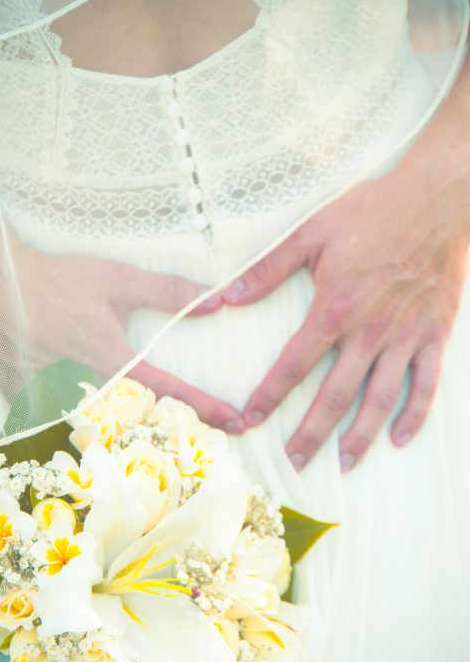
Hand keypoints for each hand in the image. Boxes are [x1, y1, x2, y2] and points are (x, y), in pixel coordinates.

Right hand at [14, 245, 244, 432]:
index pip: (173, 391)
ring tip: (154, 444)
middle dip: (173, 434)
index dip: (210, 408)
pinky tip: (96, 438)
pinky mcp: (32, 409)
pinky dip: (85, 435)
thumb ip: (168, 291)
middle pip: (141, 426)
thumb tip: (218, 298)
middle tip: (203, 440)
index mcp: (114, 361)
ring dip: (130, 440)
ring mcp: (58, 406)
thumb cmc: (54, 281)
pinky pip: (63, 431)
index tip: (238, 422)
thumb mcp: (116, 278)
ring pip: (103, 436)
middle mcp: (90, 391)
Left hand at [222, 151, 469, 469]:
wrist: (436, 197)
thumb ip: (267, 269)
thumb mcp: (311, 232)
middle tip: (295, 462)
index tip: (251, 420)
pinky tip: (400, 439)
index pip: (294, 364)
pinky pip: (426, 383)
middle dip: (312, 433)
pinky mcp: (434, 333)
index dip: (270, 395)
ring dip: (360, 435)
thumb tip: (226, 296)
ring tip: (343, 463)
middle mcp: (369, 332)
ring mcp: (405, 336)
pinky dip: (415, 414)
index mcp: (334, 309)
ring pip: (379, 399)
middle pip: (335, 395)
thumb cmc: (372, 210)